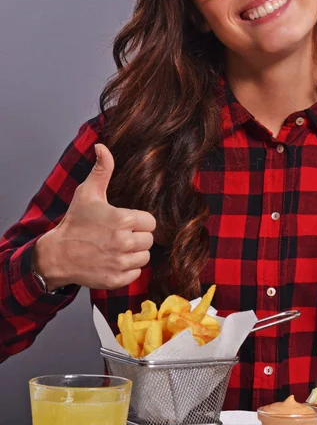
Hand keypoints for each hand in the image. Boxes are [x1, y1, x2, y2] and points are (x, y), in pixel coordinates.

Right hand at [32, 144, 155, 289]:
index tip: (125, 222)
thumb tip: (102, 146)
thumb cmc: (75, 222)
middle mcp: (124, 242)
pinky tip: (113, 261)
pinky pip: (136, 274)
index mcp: (123, 219)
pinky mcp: (116, 279)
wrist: (57, 254)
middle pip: (149, 240)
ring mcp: (120, 263)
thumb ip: (102, 169)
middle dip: (137, 237)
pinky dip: (127, 270)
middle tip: (119, 235)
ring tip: (116, 248)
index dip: (139, 221)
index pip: (151, 222)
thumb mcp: (88, 193)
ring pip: (144, 258)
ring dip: (134, 254)